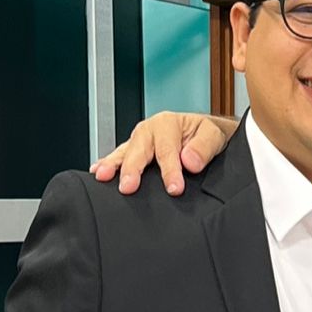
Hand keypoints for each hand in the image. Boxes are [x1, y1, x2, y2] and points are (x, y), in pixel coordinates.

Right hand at [90, 111, 238, 194]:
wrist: (205, 134)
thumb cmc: (206, 135)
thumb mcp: (214, 136)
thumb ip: (204, 147)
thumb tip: (189, 161)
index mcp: (168, 123)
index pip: (167, 150)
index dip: (170, 171)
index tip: (174, 188)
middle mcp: (149, 130)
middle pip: (138, 150)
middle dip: (132, 169)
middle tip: (128, 187)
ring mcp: (139, 140)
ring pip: (123, 152)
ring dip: (112, 165)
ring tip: (103, 176)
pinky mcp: (133, 150)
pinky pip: (118, 156)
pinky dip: (107, 163)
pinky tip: (97, 173)